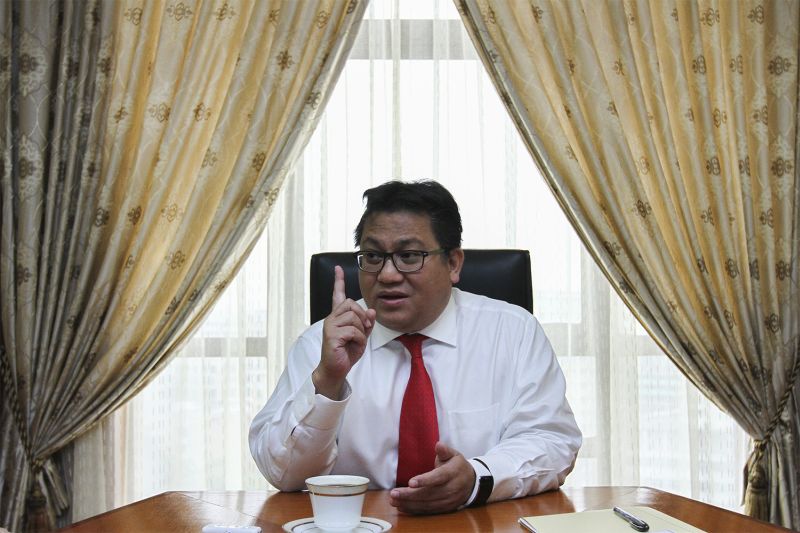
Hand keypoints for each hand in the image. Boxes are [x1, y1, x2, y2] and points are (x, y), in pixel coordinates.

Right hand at [313, 266, 375, 398]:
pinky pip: (353, 330)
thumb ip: (367, 323)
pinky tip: (353, 345)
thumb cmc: (346, 353)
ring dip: (361, 331)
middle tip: (363, 330)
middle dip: (362, 317)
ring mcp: (330, 326)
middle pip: (351, 304)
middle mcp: (332, 318)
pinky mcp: (331, 335)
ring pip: (354, 317)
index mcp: (338, 317)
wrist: (336, 369)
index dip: (339, 281)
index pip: (337, 295)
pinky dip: (359, 339)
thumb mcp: (361, 336)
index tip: (338, 268)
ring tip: (356, 341)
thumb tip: (372, 311)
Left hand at [389, 442, 475, 513]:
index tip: (410, 482)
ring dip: (409, 504)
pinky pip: (428, 510)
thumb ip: (444, 450)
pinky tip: (402, 506)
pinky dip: (414, 509)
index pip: (438, 477)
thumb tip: (438, 444)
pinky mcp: (445, 508)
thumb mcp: (454, 455)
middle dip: (410, 495)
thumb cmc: (458, 466)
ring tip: (394, 500)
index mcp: (453, 473)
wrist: (472, 483)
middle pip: (429, 494)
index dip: (425, 480)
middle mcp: (451, 489)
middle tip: (394, 494)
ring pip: (427, 504)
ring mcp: (448, 500)